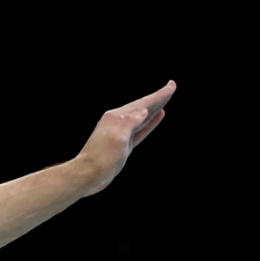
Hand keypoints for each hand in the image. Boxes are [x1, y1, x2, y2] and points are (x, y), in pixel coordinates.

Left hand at [77, 81, 175, 195]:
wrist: (88, 175)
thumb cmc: (101, 157)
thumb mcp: (117, 137)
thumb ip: (131, 122)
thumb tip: (143, 110)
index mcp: (115, 117)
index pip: (141, 104)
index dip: (158, 95)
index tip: (171, 85)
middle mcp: (118, 122)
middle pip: (142, 107)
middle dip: (157, 98)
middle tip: (171, 87)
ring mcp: (121, 133)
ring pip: (142, 117)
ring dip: (154, 109)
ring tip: (165, 101)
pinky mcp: (124, 144)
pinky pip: (140, 129)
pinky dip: (150, 123)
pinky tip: (157, 117)